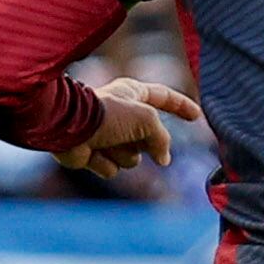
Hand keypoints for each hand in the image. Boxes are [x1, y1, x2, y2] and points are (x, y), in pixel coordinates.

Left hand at [61, 73, 199, 179]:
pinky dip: (104, 164)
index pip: (164, 97)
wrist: (67, 127)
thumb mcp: (147, 120)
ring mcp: (107, 135)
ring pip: (131, 158)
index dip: (181, 106)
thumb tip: (163, 158)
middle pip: (149, 138)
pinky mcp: (93, 153)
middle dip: (142, 142)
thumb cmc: (107, 114)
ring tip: (105, 142)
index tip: (196, 116)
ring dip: (122, 154)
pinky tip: (92, 152)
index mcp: (132, 94)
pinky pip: (111, 169)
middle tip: (127, 135)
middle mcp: (121, 113)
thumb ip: (162, 139)